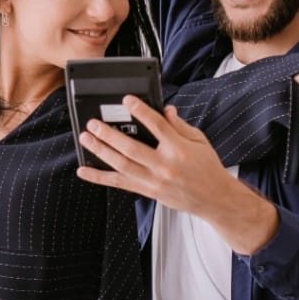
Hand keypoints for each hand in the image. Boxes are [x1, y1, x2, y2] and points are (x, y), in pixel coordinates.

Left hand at [76, 95, 278, 253]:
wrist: (213, 198)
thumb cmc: (207, 167)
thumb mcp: (199, 140)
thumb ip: (179, 125)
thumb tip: (165, 110)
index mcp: (179, 149)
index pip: (157, 127)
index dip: (141, 112)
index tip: (126, 100)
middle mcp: (164, 166)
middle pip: (131, 148)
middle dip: (109, 135)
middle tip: (93, 123)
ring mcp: (154, 181)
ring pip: (122, 166)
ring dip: (101, 152)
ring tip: (86, 139)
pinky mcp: (148, 191)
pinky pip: (120, 184)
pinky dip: (100, 178)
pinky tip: (84, 171)